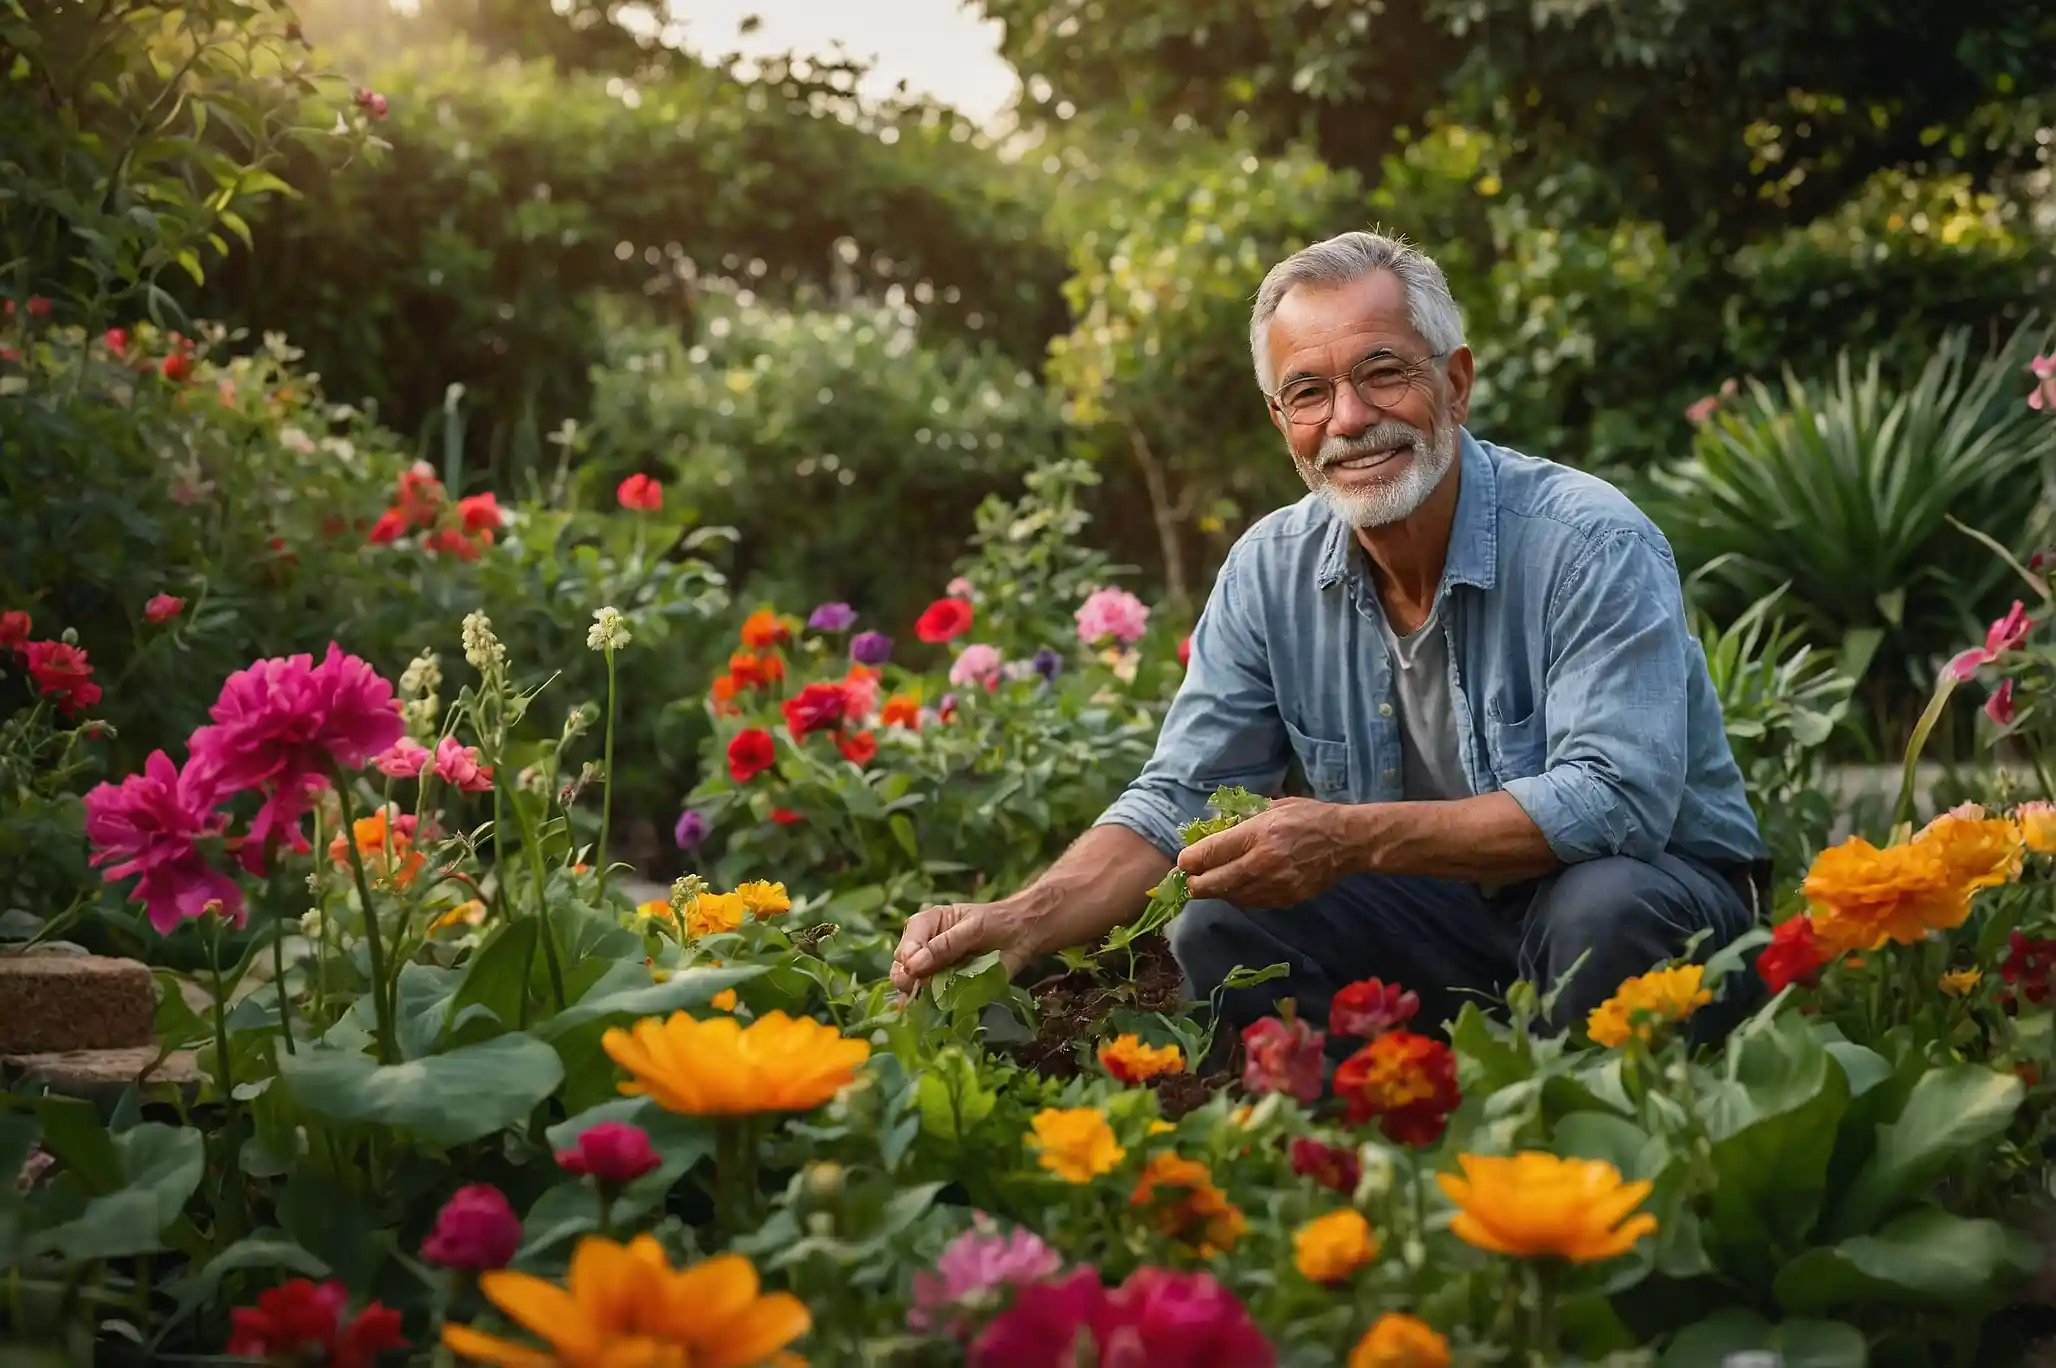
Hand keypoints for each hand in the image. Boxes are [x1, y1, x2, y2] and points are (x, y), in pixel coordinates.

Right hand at [890, 899, 1034, 999]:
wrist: (1022, 934)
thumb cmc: (996, 922)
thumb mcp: (972, 928)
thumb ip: (945, 946)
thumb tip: (914, 965)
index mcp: (925, 924)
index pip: (907, 943)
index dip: (908, 958)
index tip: (914, 971)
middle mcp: (924, 946)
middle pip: (903, 965)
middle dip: (906, 978)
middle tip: (913, 989)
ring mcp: (933, 968)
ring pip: (913, 984)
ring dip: (916, 993)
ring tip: (921, 1000)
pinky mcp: (946, 985)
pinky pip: (931, 997)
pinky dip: (929, 1004)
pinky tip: (927, 1010)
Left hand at [1177, 797, 1362, 908]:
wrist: (1347, 843)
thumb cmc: (1309, 817)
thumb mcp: (1274, 806)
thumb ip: (1244, 817)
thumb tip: (1215, 827)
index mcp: (1259, 834)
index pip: (1212, 853)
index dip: (1190, 860)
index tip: (1183, 862)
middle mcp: (1262, 863)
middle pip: (1214, 883)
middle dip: (1196, 883)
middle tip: (1190, 880)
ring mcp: (1274, 885)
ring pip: (1231, 897)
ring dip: (1217, 892)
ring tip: (1211, 884)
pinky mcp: (1285, 900)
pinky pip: (1251, 903)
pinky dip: (1239, 897)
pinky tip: (1237, 888)